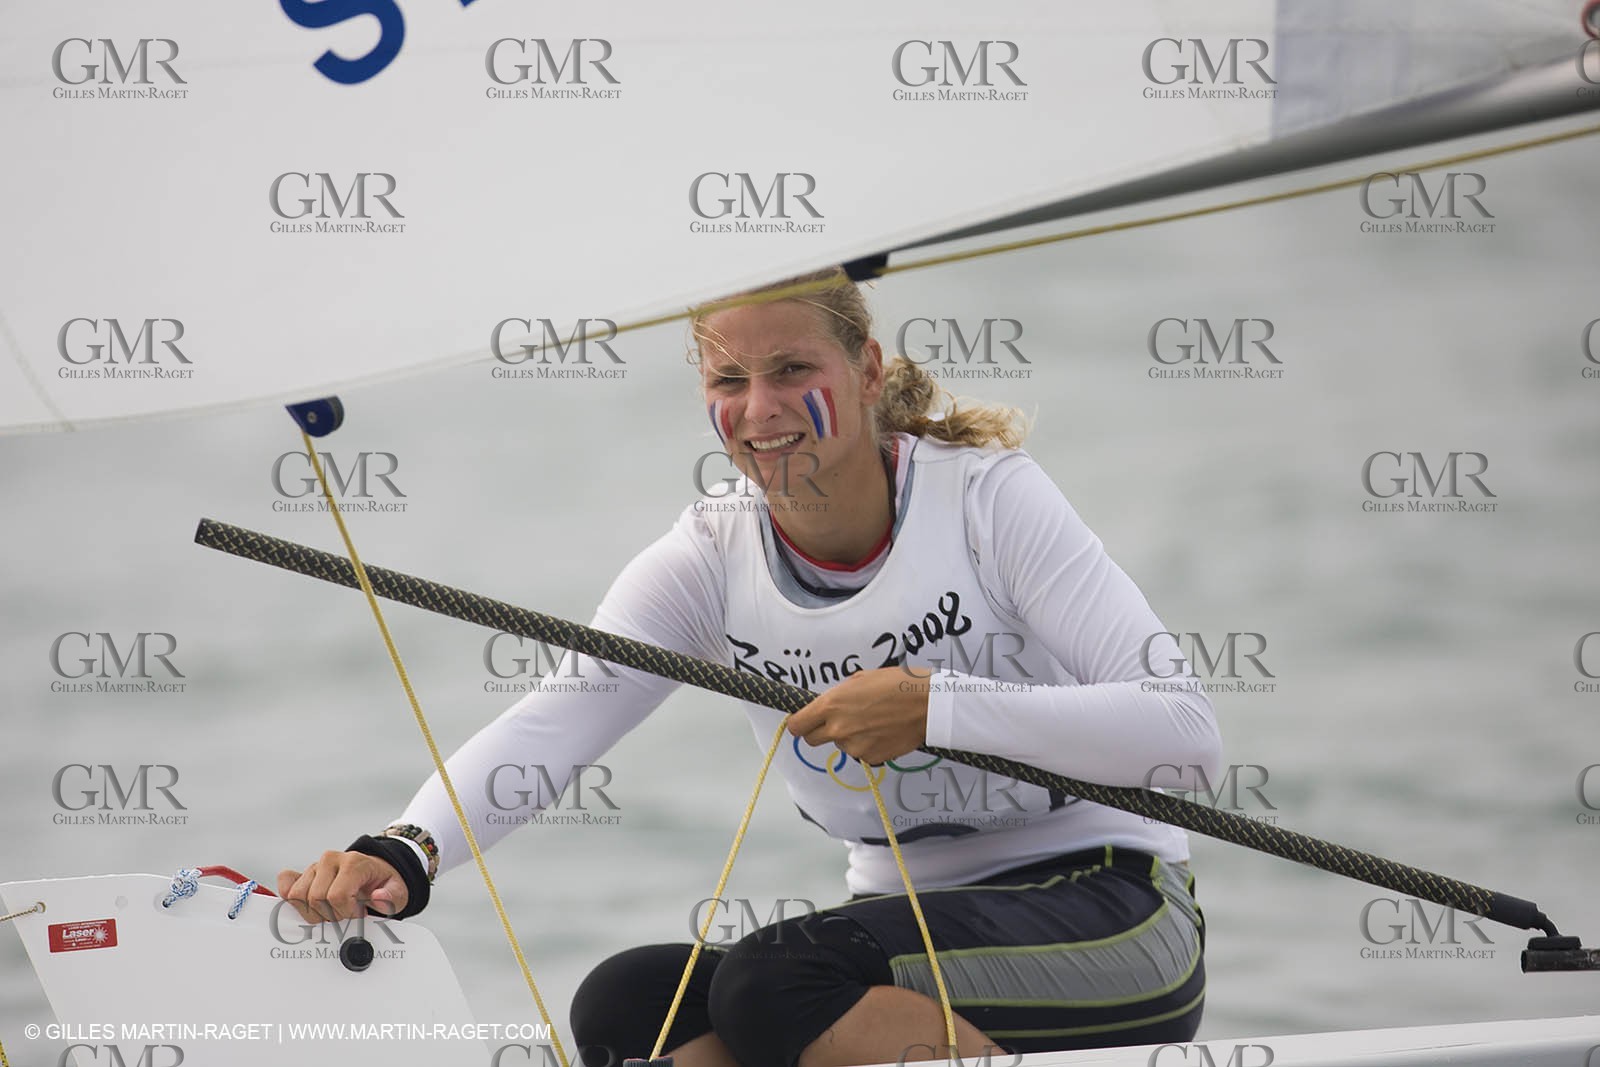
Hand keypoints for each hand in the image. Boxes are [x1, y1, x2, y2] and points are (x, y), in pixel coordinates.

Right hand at [277, 851, 406, 923]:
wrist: (376, 872)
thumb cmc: (383, 883)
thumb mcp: (398, 891)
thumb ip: (392, 897)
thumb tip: (378, 898)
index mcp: (354, 863)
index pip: (337, 894)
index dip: (345, 912)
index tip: (357, 914)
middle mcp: (331, 860)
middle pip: (315, 898)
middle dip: (330, 915)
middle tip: (344, 914)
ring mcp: (315, 866)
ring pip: (297, 896)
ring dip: (313, 912)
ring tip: (331, 911)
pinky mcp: (303, 874)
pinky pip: (285, 883)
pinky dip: (293, 899)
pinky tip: (310, 906)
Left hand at [786, 666, 931, 765]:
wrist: (928, 704)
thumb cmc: (898, 684)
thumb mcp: (860, 679)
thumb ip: (839, 696)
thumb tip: (831, 706)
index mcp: (831, 705)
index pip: (796, 725)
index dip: (799, 723)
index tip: (804, 720)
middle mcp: (838, 728)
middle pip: (812, 740)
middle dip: (820, 731)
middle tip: (837, 721)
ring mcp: (854, 746)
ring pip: (840, 746)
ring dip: (849, 737)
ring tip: (872, 721)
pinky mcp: (871, 758)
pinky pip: (860, 753)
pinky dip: (867, 745)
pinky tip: (882, 731)